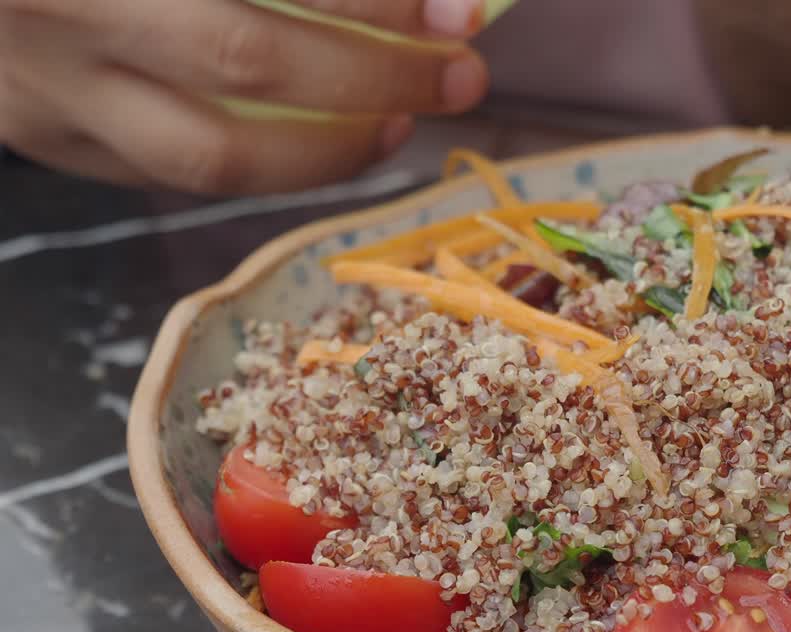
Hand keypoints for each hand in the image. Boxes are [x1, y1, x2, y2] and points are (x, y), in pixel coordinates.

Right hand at [0, 0, 491, 193]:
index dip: (375, 0)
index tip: (456, 11)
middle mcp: (67, 7)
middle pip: (246, 58)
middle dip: (378, 74)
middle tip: (463, 74)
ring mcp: (45, 85)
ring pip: (211, 156)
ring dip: (330, 154)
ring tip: (399, 125)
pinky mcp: (44, 134)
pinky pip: (171, 172)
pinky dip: (263, 163)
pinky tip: (320, 143)